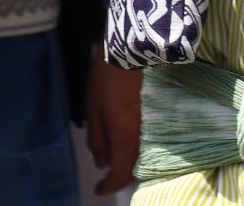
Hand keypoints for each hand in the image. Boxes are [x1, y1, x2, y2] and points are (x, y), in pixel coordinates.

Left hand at [85, 53, 141, 193]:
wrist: (127, 54)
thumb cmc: (105, 84)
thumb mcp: (93, 114)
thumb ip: (97, 142)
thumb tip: (102, 163)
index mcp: (123, 139)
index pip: (120, 174)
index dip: (108, 186)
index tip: (98, 190)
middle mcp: (139, 137)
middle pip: (133, 168)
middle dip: (120, 178)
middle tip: (106, 180)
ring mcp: (147, 125)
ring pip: (140, 156)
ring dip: (128, 165)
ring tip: (114, 165)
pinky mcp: (150, 115)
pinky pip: (143, 143)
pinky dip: (134, 152)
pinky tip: (124, 147)